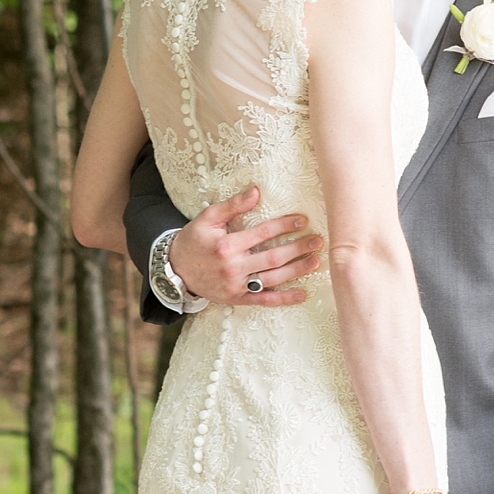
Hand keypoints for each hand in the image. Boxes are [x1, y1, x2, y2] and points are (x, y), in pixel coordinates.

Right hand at [169, 186, 324, 305]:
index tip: (303, 221)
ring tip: (316, 261)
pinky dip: (284, 299)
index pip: (262, 233)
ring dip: (297, 271)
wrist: (175, 270)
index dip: (284, 226)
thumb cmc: (194, 240)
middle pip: (273, 257)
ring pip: (273, 279)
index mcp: (227, 245)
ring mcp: (236, 286)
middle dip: (298, 248)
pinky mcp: (238, 299)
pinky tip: (302, 294)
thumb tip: (256, 191)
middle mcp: (233, 267)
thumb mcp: (208, 218)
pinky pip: (264, 301)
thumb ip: (232, 206)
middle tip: (318, 241)